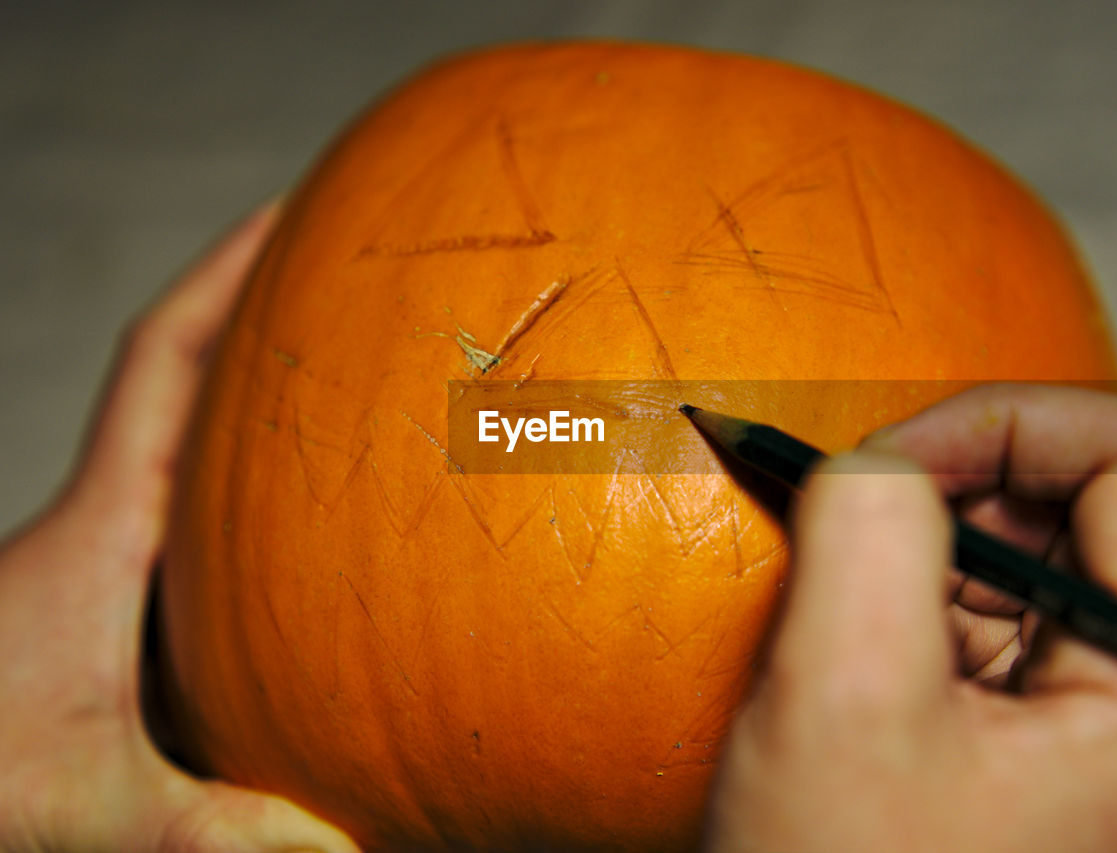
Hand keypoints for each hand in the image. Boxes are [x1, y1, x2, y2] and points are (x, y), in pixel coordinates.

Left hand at [0, 202, 359, 851]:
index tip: (298, 208)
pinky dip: (256, 490)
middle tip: (359, 277)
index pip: (166, 360)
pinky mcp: (117, 608)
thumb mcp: (79, 808)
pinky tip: (314, 532)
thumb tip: (340, 848)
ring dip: (263, 400)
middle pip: (192, 378)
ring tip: (359, 379)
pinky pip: (201, 520)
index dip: (230, 272)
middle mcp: (111, 523)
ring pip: (196, 450)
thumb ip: (203, 828)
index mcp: (105, 525)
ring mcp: (114, 562)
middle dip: (267, 312)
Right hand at [706, 384, 1116, 852]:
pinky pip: (979, 624)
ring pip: (1020, 557)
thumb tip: (875, 456)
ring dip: (915, 555)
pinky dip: (903, 607)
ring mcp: (1090, 730)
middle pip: (1079, 499)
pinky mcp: (1026, 748)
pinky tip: (848, 665)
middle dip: (949, 487)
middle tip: (844, 525)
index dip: (1005, 423)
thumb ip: (870, 525)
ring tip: (837, 629)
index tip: (886, 464)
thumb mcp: (844, 698)